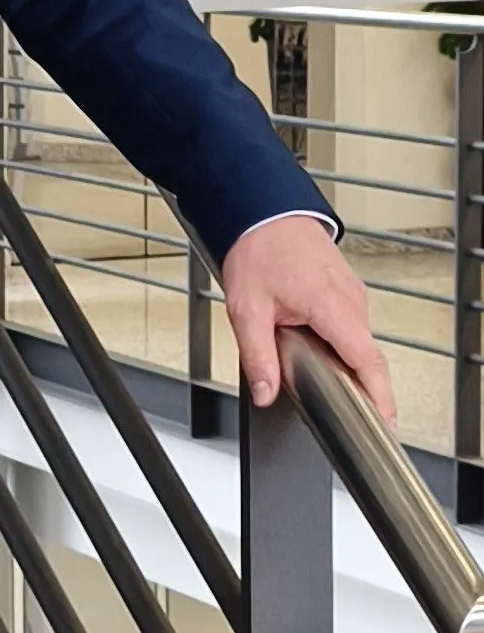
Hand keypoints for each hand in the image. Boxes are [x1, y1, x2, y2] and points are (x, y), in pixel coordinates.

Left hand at [222, 214, 396, 429]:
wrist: (262, 207)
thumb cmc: (257, 247)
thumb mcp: (247, 307)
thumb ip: (257, 355)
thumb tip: (265, 392)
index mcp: (332, 305)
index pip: (369, 361)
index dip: (381, 398)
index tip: (385, 426)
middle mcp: (351, 299)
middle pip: (367, 357)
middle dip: (363, 388)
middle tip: (350, 416)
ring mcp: (352, 293)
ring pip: (359, 341)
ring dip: (348, 363)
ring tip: (327, 381)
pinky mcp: (347, 289)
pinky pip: (351, 325)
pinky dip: (343, 343)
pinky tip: (320, 350)